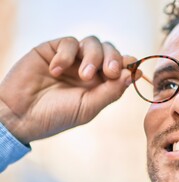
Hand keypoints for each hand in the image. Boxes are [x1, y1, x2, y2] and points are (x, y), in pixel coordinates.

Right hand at [0, 36, 135, 143]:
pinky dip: (66, 55)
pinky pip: (69, 42)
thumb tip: (133, 73)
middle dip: (113, 59)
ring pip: (93, 43)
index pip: (120, 66)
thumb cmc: (57, 116)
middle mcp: (89, 69)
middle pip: (110, 51)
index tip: (132, 68)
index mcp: (101, 84)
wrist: (20, 115)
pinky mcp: (54, 50)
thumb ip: (111, 91)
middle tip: (110, 72)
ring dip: (93, 57)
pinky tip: (55, 70)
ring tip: (83, 75)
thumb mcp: (89, 107)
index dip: (128, 64)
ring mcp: (72, 59)